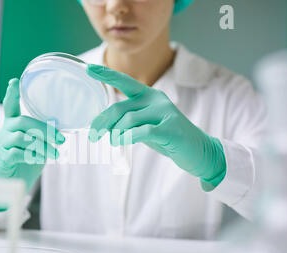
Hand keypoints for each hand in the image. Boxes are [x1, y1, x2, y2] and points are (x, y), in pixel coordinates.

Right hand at [0, 79, 64, 210]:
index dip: (12, 94)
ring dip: (43, 146)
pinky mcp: (2, 158)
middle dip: (45, 130)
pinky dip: (33, 155)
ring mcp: (1, 144)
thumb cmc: (25, 159)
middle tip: (62, 140)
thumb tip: (59, 124)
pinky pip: (19, 153)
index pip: (10, 106)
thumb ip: (41, 133)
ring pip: (23, 138)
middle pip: (23, 122)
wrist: (12, 182)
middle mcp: (4, 131)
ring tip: (56, 154)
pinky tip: (42, 159)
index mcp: (12, 124)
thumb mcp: (35, 144)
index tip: (15, 81)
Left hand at [86, 64, 225, 189]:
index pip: (125, 82)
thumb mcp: (145, 124)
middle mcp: (156, 99)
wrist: (198, 150)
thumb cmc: (166, 136)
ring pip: (128, 120)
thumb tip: (103, 125)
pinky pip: (141, 132)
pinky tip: (121, 144)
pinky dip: (127, 138)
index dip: (107, 75)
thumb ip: (128, 119)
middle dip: (102, 122)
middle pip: (120, 108)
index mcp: (149, 95)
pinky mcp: (170, 129)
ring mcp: (165, 113)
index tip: (88, 68)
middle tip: (93, 135)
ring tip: (113, 142)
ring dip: (115, 134)